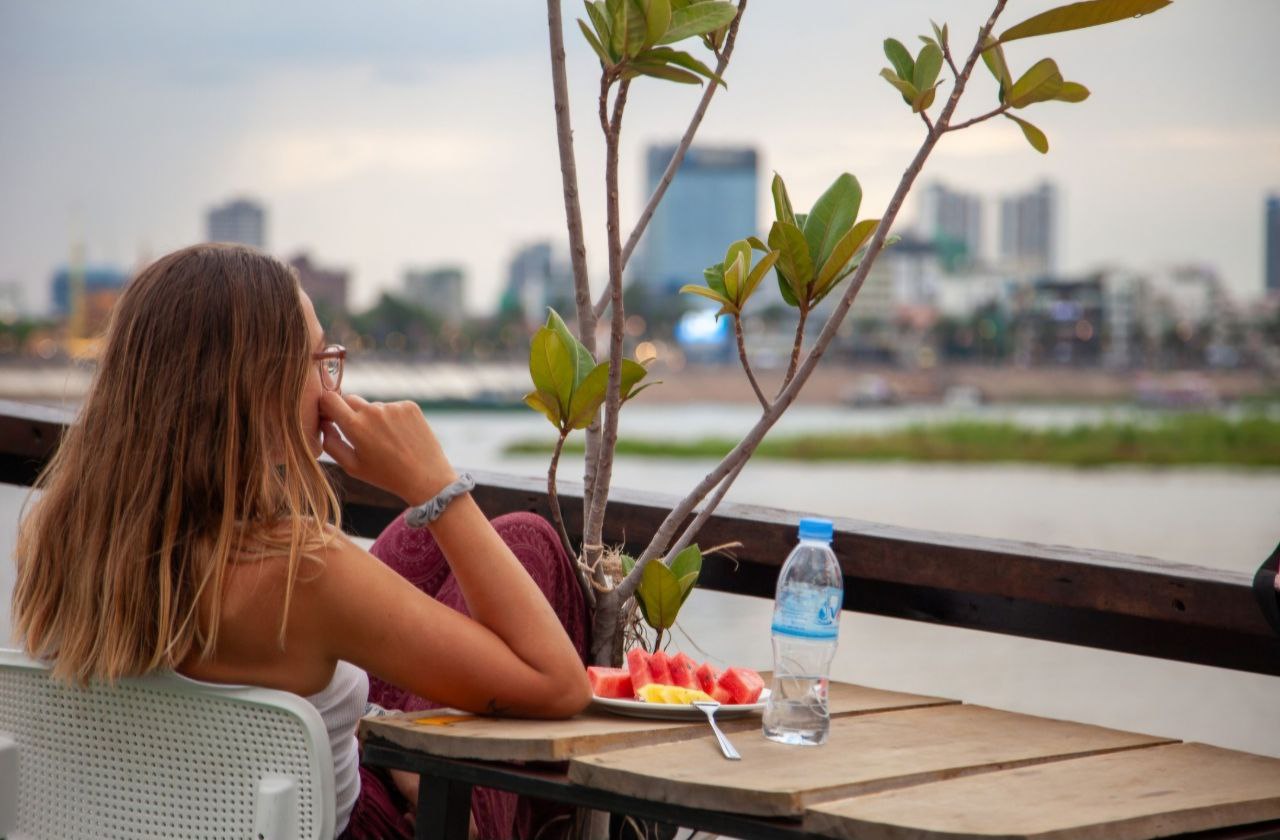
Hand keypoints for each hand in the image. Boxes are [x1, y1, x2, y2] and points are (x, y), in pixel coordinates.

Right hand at [318, 392, 456, 504]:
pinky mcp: (410, 406)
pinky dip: (392, 418)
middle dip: (349, 413)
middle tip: (360, 435)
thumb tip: (324, 423)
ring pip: (373, 406)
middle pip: (350, 400)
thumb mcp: (352, 466)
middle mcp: (374, 410)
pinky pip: (392, 407)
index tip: (329, 416)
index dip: (326, 406)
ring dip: (374, 419)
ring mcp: (393, 406)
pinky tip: (400, 437)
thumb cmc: (386, 476)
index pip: (329, 399)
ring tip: (387, 442)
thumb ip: (331, 443)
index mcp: (355, 426)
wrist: (426, 478)